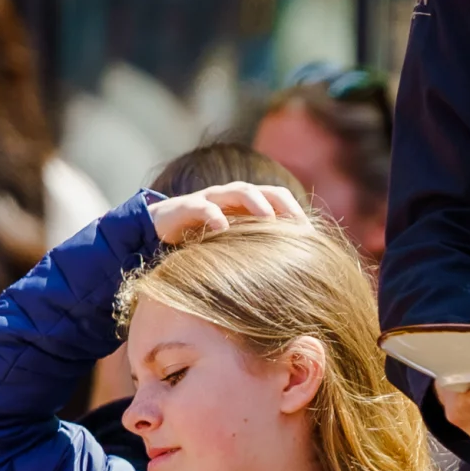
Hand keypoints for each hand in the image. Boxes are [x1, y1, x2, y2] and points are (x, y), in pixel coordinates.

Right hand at [148, 183, 311, 244]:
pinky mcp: (184, 207)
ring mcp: (209, 199)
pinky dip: (214, 216)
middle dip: (284, 204)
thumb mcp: (233, 249)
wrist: (156, 233)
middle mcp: (232, 198)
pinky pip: (202, 207)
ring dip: (256, 203)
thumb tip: (291, 279)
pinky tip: (223, 230)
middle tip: (297, 226)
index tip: (313, 237)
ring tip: (269, 219)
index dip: (297, 213)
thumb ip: (256, 255)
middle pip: (266, 191)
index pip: (279, 199)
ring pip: (239, 192)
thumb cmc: (202, 245)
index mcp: (248, 205)